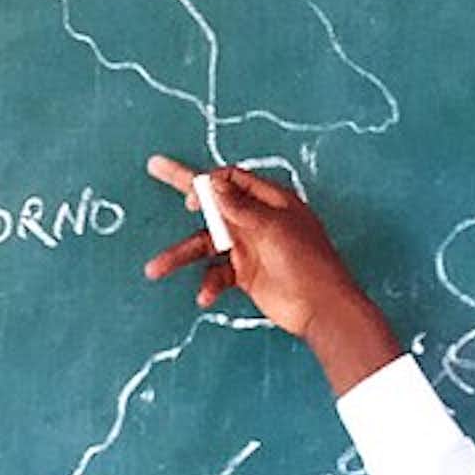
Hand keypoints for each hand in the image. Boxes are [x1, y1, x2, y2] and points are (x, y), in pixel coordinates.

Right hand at [139, 155, 402, 394]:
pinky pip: (216, 273)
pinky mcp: (243, 273)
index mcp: (269, 201)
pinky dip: (208, 284)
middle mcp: (255, 220)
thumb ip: (239, 207)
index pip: (231, 180)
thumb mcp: (272, 228)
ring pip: (205, 244)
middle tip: (155, 167)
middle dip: (184, 192)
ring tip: (154, 269)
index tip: (190, 200)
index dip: (208, 184)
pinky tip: (205, 296)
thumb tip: (211, 183)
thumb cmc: (307, 262)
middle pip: (212, 204)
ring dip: (181, 257)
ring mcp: (248, 246)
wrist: (320, 307)